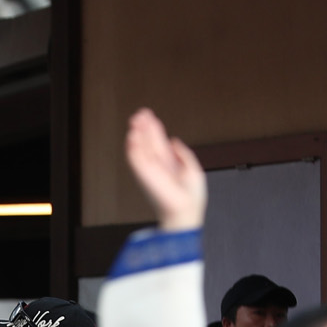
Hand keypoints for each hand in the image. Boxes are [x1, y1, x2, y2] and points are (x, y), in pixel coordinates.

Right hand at [125, 108, 205, 231]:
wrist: (186, 212)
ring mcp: (149, 171)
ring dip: (137, 134)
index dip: (154, 129)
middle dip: (143, 128)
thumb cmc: (191, 199)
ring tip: (135, 120)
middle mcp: (157, 167)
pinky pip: (136, 159)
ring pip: (140, 148)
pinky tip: (132, 136)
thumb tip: (174, 141)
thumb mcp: (193, 169)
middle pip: (148, 142)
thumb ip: (184, 154)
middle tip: (139, 114)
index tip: (149, 117)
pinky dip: (133, 147)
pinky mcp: (144, 176)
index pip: (158, 143)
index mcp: (169, 165)